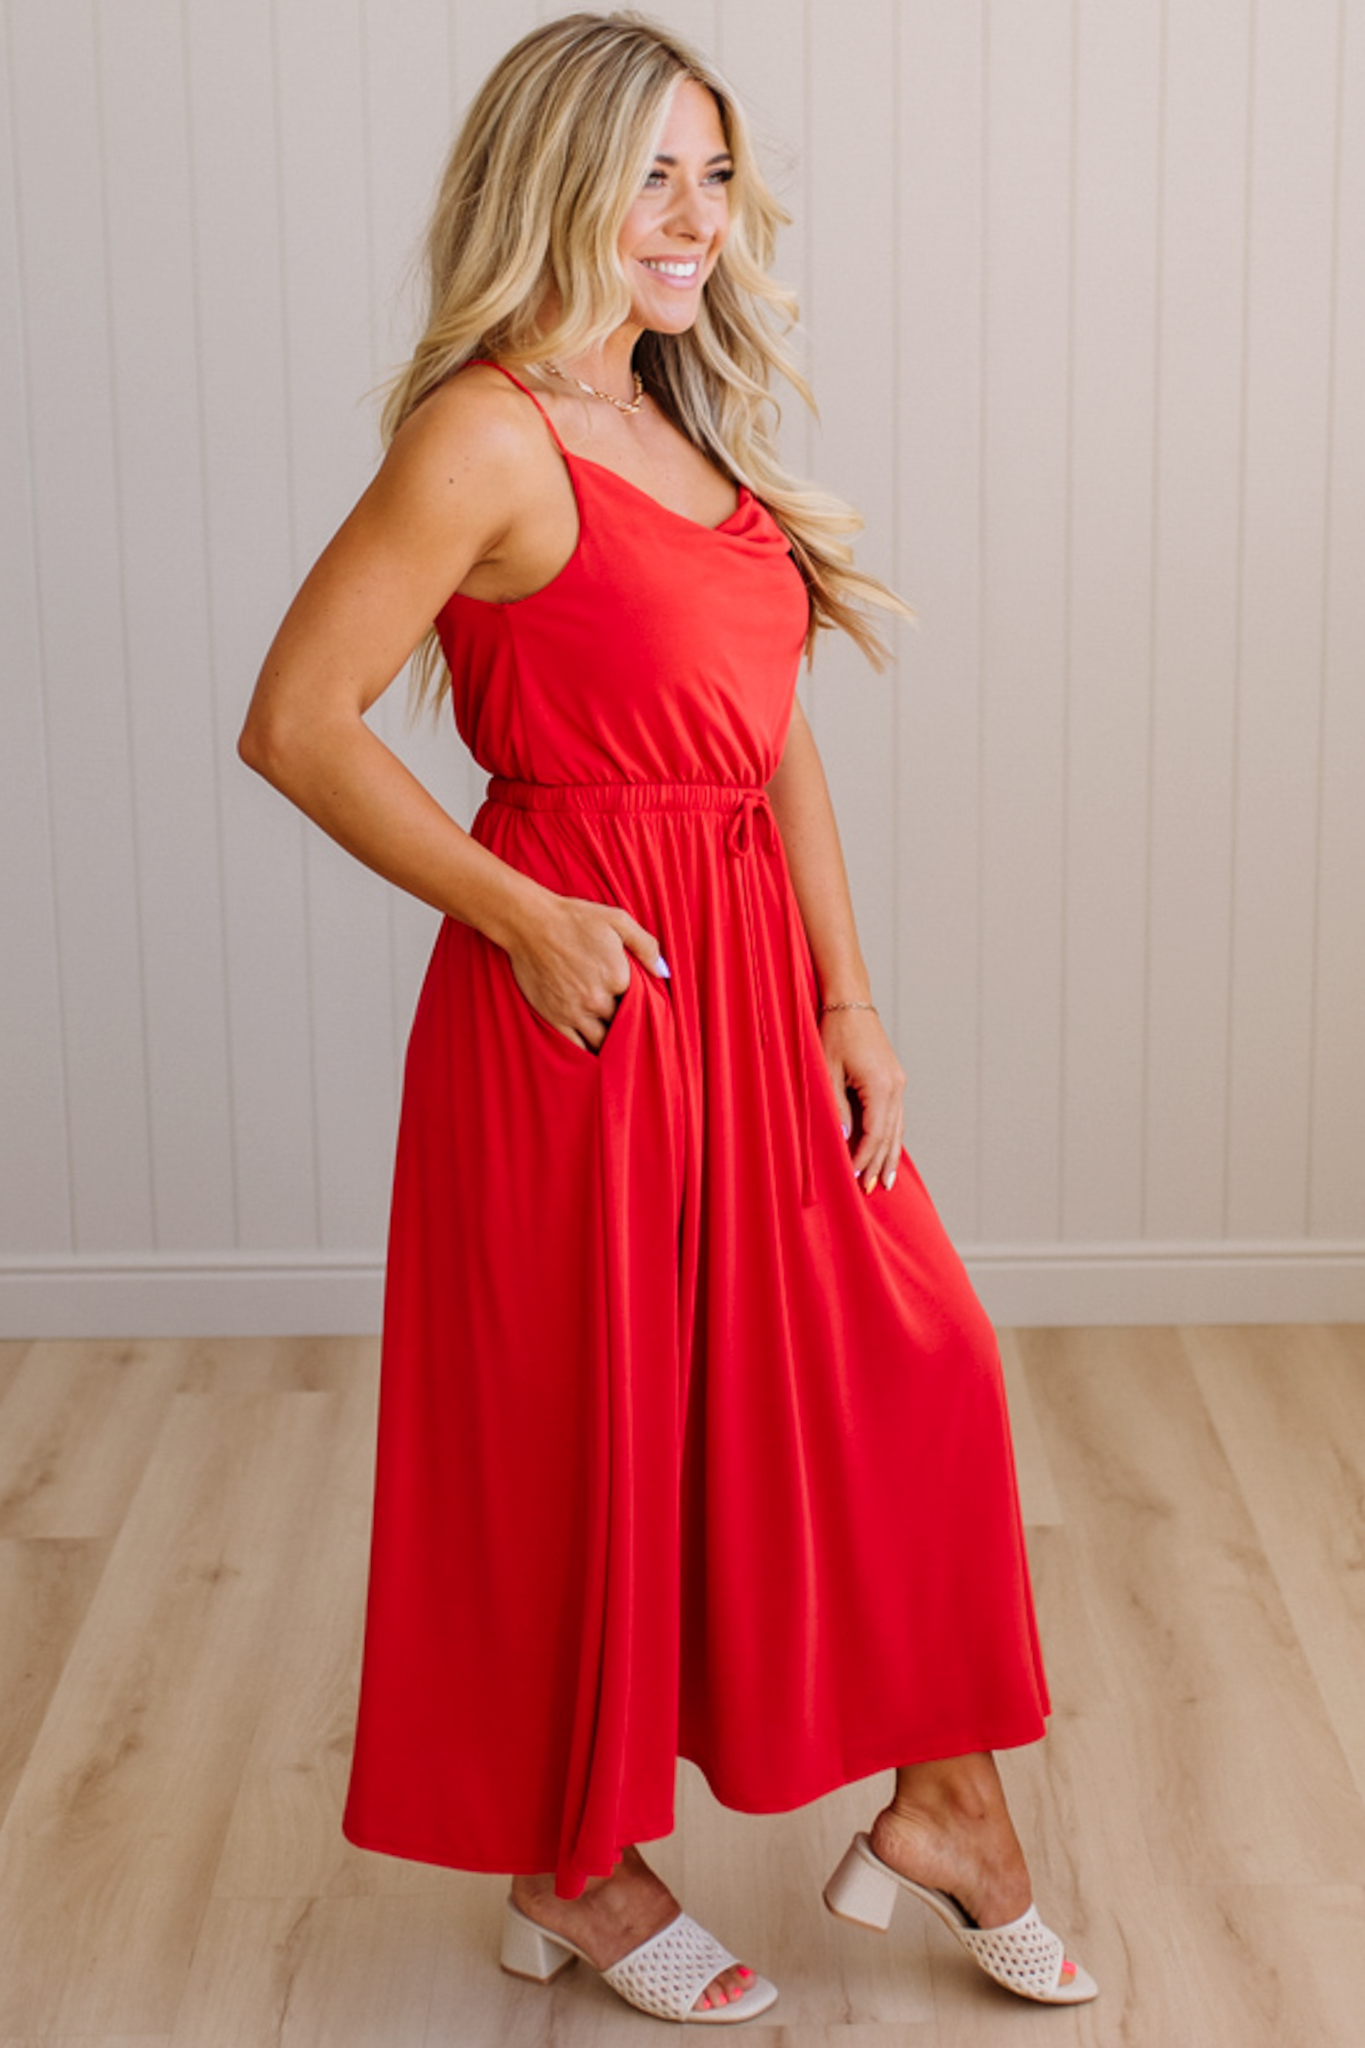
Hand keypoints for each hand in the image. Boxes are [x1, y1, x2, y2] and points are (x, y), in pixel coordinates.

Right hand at [506, 894, 667, 1050]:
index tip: (637, 1001)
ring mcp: (575, 1012)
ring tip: (611, 1037)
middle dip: (625, 1023)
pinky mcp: (554, 1018)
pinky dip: (586, 1050)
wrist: (530, 922)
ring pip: (601, 1041)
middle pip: (622, 1024)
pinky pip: (575, 1046)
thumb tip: (663, 972)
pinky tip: (591, 1046)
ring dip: (609, 1041)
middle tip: (624, 1019)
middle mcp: (598, 999)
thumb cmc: (574, 919)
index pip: (640, 1002)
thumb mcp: (617, 920)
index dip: (640, 1003)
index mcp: (618, 977)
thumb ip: (646, 946)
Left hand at [821, 1007, 904, 1194]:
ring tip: (885, 1181)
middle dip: (879, 1164)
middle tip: (871, 1190)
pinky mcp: (893, 1079)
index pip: (874, 1134)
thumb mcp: (826, 1070)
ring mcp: (898, 1082)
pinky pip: (895, 1115)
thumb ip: (834, 1107)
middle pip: (890, 1135)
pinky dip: (891, 1137)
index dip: (863, 1159)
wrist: (850, 1002)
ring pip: (897, 1128)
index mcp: (880, 1085)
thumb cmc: (834, 1032)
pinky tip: (888, 1151)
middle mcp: (895, 1086)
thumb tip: (840, 1140)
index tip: (853, 1178)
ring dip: (889, 1154)